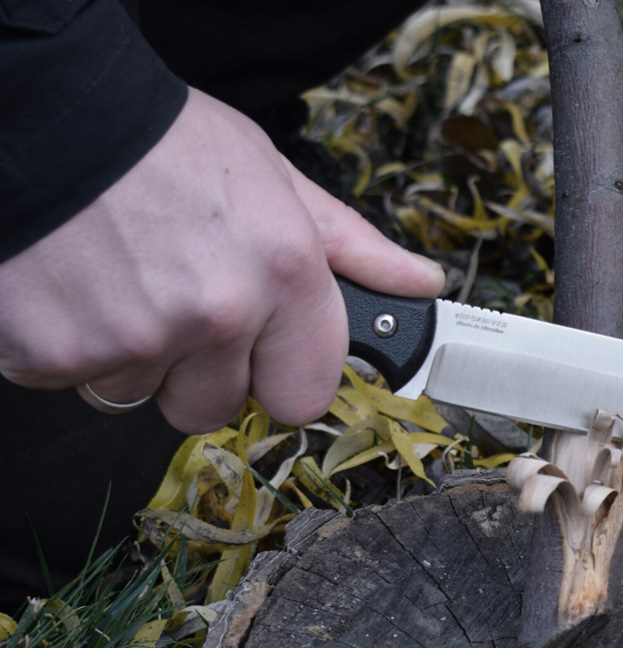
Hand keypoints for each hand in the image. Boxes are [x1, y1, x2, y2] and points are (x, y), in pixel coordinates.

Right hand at [0, 89, 444, 433]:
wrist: (48, 107)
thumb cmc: (165, 142)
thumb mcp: (275, 178)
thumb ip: (350, 247)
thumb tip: (419, 284)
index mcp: (284, 275)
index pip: (304, 397)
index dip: (277, 381)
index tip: (260, 359)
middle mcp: (218, 313)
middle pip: (215, 409)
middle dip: (196, 376)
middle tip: (175, 309)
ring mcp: (136, 338)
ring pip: (140, 397)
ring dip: (130, 358)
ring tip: (121, 284)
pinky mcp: (57, 352)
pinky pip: (74, 383)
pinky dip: (71, 348)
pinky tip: (76, 290)